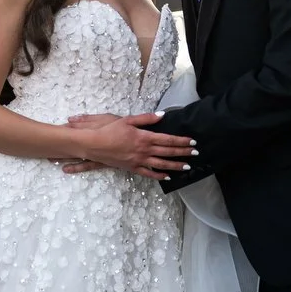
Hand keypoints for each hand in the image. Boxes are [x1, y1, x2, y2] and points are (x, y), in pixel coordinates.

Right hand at [64, 113, 195, 179]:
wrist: (94, 144)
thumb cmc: (109, 130)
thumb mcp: (128, 120)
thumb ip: (146, 118)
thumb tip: (161, 116)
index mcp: (144, 137)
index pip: (168, 139)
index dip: (181, 141)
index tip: (192, 142)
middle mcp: (144, 150)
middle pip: (168, 152)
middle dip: (183, 153)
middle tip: (196, 154)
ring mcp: (139, 161)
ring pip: (161, 164)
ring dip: (175, 165)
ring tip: (187, 167)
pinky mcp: (132, 168)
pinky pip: (148, 173)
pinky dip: (159, 175)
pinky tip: (167, 176)